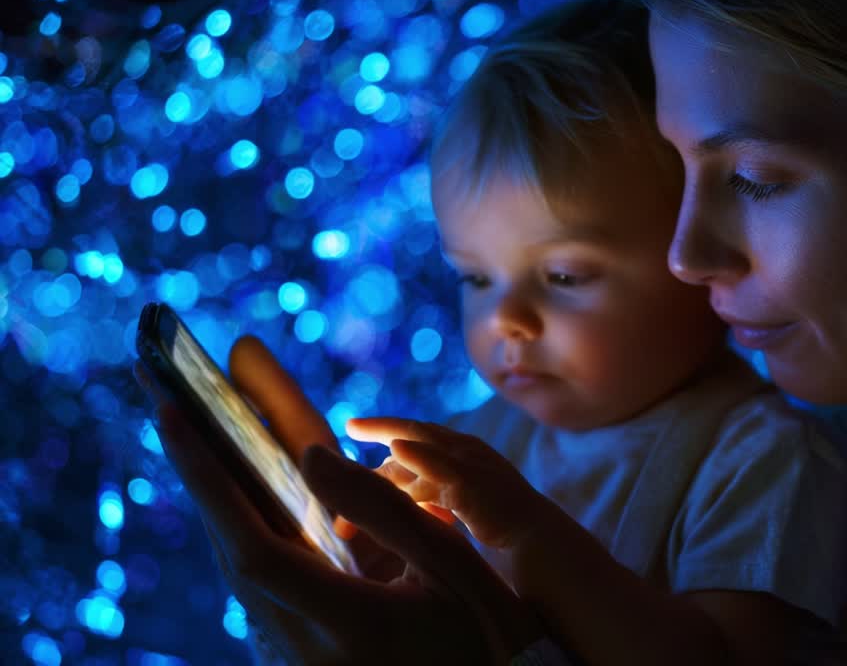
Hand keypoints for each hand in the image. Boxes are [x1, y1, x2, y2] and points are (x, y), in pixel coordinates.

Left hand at [134, 336, 543, 664]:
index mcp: (350, 623)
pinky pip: (260, 578)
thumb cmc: (483, 633)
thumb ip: (386, 510)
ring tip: (195, 427)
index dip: (210, 483)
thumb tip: (312, 455)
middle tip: (167, 401)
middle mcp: (306, 647)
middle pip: (232, 552)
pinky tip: (240, 483)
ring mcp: (296, 654)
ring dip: (217, 494)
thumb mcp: (454, 565)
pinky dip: (245, 521)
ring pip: (240, 566)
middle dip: (198, 472)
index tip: (175, 416)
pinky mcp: (298, 648)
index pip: (256, 549)